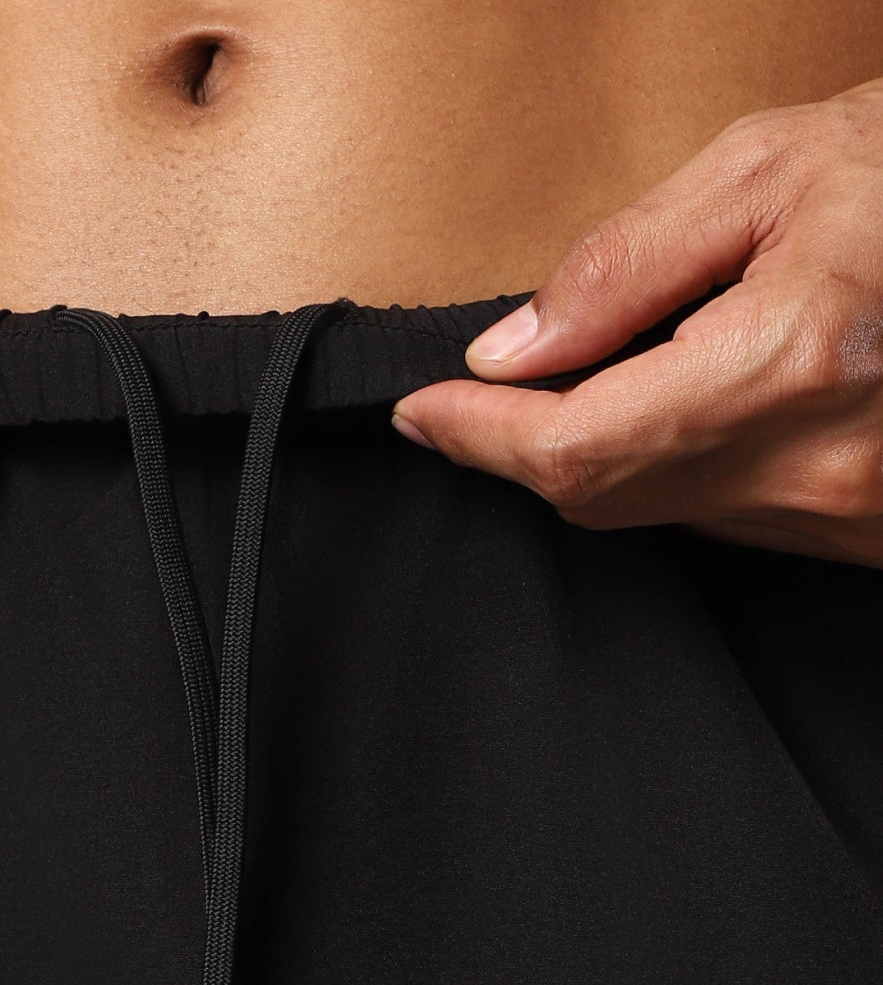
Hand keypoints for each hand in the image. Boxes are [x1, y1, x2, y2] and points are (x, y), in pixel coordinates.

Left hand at [392, 77, 882, 567]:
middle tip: (473, 404)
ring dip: (603, 458)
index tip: (423, 414)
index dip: (479, 436)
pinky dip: (678, 471)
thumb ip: (624, 268)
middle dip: (523, 451)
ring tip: (602, 381)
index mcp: (789, 363)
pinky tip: (690, 408)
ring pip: (661, 515)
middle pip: (604, 497)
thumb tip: (513, 350)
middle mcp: (817, 467)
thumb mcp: (770, 171)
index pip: (575, 446)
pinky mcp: (863, 536)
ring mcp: (846, 517)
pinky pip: (727, 520)